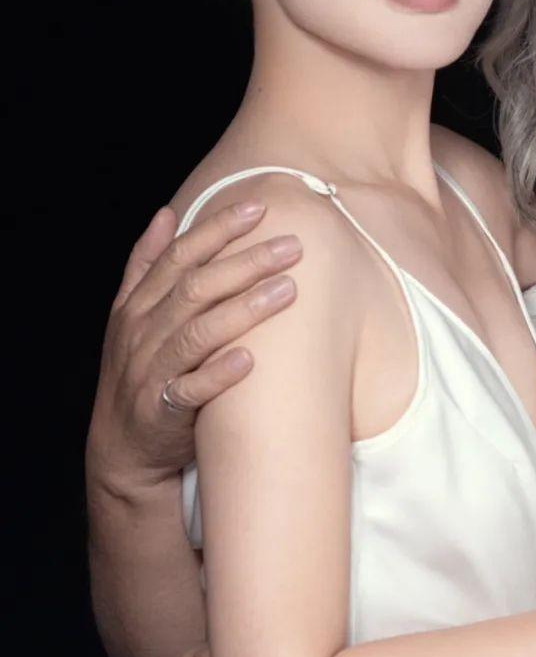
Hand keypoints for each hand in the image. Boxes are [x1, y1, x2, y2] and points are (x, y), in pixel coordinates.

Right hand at [86, 200, 301, 493]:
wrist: (123, 450)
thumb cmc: (139, 372)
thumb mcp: (130, 315)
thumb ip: (146, 265)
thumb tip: (165, 215)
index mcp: (138, 306)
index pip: (180, 257)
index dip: (217, 230)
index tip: (257, 207)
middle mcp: (143, 334)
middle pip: (196, 288)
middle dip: (245, 262)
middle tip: (292, 245)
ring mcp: (152, 372)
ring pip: (198, 333)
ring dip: (244, 310)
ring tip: (288, 289)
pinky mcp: (163, 411)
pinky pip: (192, 390)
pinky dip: (219, 374)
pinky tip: (251, 358)